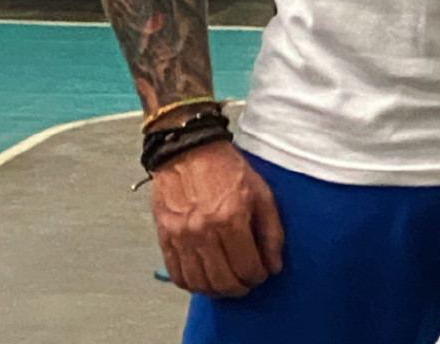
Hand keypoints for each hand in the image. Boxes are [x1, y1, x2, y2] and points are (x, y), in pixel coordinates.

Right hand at [151, 140, 284, 297]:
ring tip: (226, 284)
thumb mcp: (260, 191)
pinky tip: (203, 279)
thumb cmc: (225, 167)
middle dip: (239, 288)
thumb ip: (271, 230)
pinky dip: (191, 284)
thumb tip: (274, 264)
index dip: (257, 276)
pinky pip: (177, 275)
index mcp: (231, 218)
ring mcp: (182, 236)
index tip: (260, 273)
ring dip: (216, 291)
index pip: (247, 267)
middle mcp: (204, 231)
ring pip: (200, 284)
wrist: (188, 148)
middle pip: (223, 281)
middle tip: (245, 284)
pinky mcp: (165, 236)